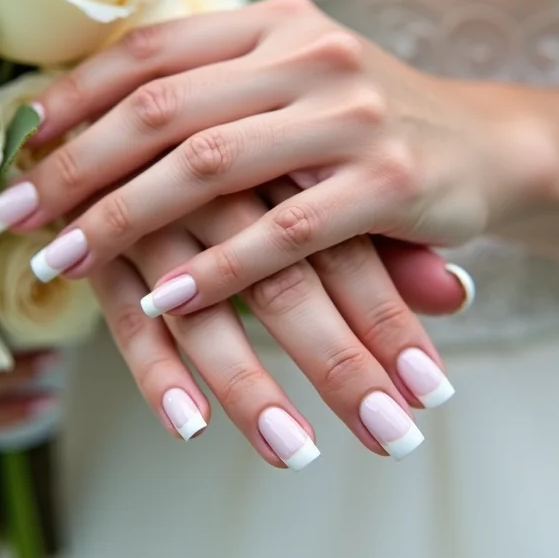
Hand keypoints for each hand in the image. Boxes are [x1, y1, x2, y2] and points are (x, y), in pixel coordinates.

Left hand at [0, 0, 543, 314]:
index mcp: (273, 23)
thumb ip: (210, 95)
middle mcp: (309, 52)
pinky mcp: (393, 181)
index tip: (13, 147)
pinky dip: (218, 270)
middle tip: (12, 219)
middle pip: (162, 108)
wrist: (491, 147)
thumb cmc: (364, 127)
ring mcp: (353, 114)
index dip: (71, 98)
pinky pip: (287, 232)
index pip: (149, 51)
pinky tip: (166, 301)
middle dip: (74, 167)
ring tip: (63, 265)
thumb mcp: (290, 86)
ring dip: (125, 219)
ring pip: (211, 164)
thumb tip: (77, 131)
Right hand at [86, 182, 468, 467]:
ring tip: (296, 455)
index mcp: (284, 159)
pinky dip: (156, 373)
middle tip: (392, 438)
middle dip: (341, 366)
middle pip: (285, 283)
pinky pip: (124, 318)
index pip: (347, 250)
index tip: (433, 391)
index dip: (390, 321)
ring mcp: (156, 216)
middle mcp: (222, 186)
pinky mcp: (101, 247)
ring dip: (248, 387)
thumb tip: (457, 293)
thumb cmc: (251, 157)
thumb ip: (379, 241)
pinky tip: (189, 426)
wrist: (136, 102)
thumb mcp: (316, 183)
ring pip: (203, 312)